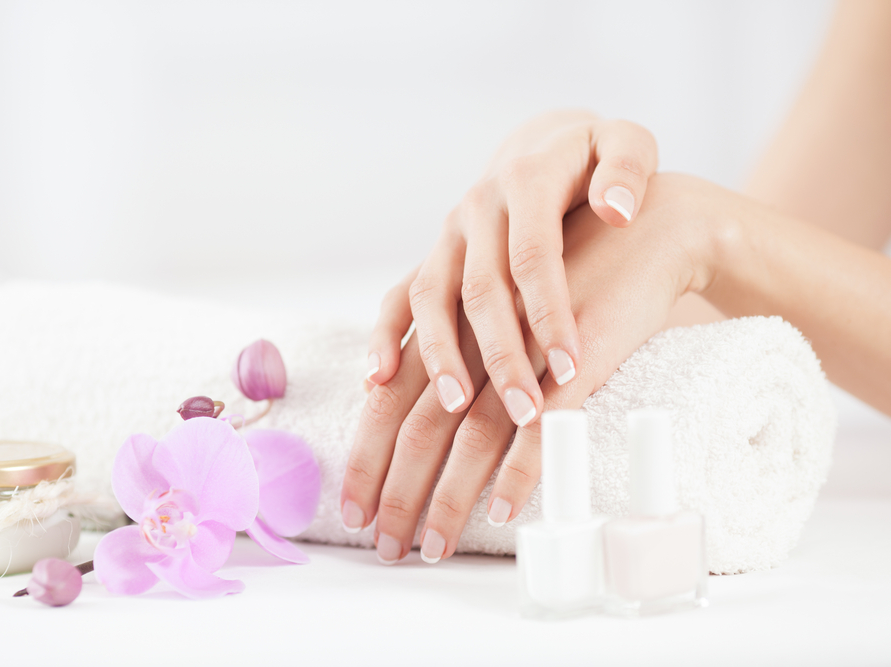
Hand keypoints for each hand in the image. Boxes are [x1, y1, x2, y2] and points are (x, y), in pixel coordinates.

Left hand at [343, 173, 730, 562]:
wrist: (640, 224)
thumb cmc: (560, 266)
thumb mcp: (489, 295)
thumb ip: (444, 337)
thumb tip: (384, 386)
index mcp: (447, 312)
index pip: (389, 393)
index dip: (367, 451)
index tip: (354, 505)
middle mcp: (473, 327)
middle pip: (418, 419)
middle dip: (397, 487)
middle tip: (383, 544)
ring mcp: (524, 341)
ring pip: (472, 429)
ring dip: (449, 492)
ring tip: (434, 544)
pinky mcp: (576, 352)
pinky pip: (543, 419)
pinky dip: (521, 467)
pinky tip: (503, 509)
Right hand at [365, 110, 658, 429]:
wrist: (542, 142)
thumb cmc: (593, 155)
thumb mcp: (624, 142)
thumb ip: (627, 170)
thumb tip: (615, 211)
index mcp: (526, 180)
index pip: (534, 255)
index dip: (549, 313)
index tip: (571, 368)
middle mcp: (478, 206)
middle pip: (481, 287)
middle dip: (500, 353)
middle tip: (524, 411)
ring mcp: (450, 234)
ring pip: (432, 296)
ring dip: (439, 353)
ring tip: (454, 406)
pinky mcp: (436, 255)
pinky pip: (400, 296)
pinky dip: (384, 336)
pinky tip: (378, 381)